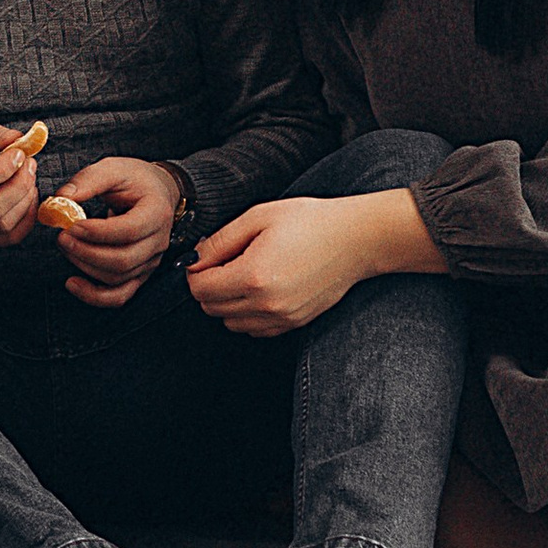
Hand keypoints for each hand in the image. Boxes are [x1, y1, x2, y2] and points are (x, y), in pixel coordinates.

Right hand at [0, 118, 43, 245]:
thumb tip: (19, 139)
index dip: (3, 169)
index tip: (19, 152)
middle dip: (20, 184)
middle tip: (29, 163)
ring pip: (3, 225)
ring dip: (25, 200)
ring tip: (28, 177)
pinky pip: (8, 238)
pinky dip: (25, 219)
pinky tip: (27, 197)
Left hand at [45, 156, 184, 309]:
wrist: (158, 192)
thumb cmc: (136, 179)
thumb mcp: (114, 168)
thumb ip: (88, 180)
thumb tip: (60, 199)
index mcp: (157, 213)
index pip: (130, 231)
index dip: (99, 232)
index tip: (72, 225)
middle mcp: (158, 242)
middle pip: (123, 260)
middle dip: (86, 252)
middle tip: (62, 237)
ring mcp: (150, 261)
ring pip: (117, 278)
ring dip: (85, 267)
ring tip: (65, 246)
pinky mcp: (139, 274)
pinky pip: (119, 295)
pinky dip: (94, 295)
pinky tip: (73, 283)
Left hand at [185, 194, 399, 335]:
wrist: (354, 239)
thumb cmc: (309, 221)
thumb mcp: (258, 217)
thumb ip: (220, 241)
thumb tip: (193, 259)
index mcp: (254, 275)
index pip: (200, 289)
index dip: (194, 272)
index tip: (202, 256)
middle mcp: (266, 304)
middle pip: (212, 309)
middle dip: (208, 286)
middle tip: (223, 261)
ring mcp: (282, 318)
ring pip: (231, 323)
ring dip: (227, 302)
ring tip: (243, 273)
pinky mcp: (295, 323)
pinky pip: (255, 329)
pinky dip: (248, 314)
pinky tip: (260, 288)